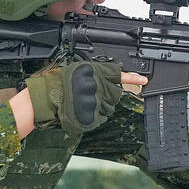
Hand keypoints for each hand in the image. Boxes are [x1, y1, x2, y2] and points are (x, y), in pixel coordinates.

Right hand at [25, 61, 146, 132]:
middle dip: (107, 95)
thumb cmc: (56, 82)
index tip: (144, 81)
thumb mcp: (78, 70)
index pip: (118, 75)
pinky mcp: (92, 116)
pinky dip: (93, 117)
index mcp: (94, 72)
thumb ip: (96, 73)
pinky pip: (99, 118)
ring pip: (107, 107)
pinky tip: (82, 110)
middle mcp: (97, 86)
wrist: (44, 97)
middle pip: (114, 94)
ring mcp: (95, 102)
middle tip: (91, 94)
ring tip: (82, 101)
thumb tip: (112, 78)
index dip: (132, 78)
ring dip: (99, 106)